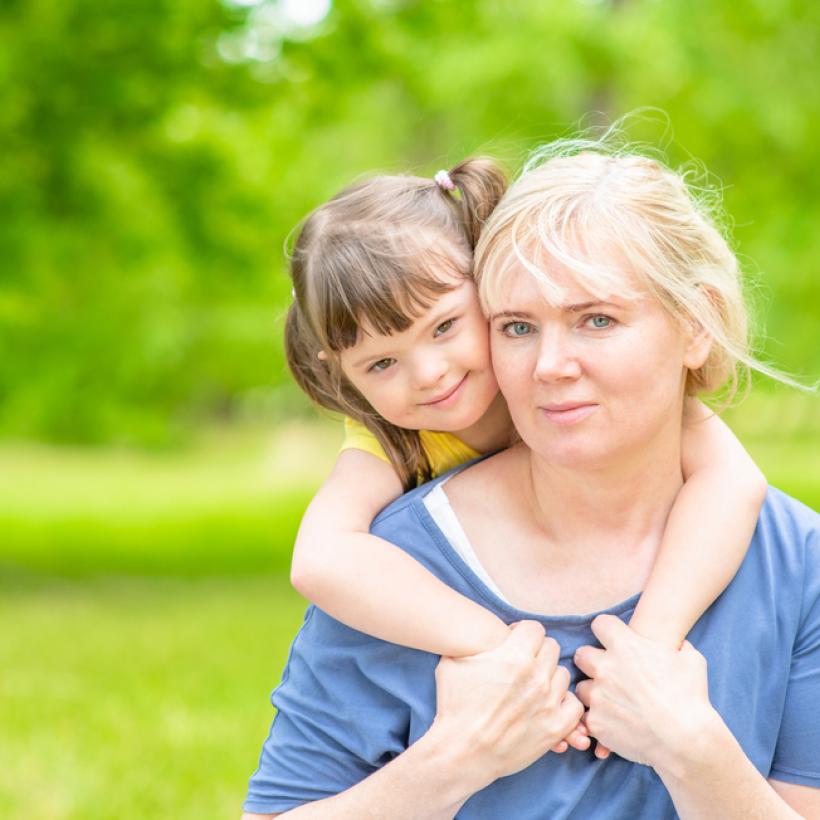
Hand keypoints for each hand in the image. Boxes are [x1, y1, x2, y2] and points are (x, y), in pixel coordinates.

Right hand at [431, 620, 584, 787]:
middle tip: (523, 663)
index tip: (515, 642)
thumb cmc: (454, 706)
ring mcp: (548, 702)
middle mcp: (536, 676)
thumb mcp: (453, 662)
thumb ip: (473, 643)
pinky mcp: (555, 727)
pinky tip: (547, 704)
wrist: (461, 751)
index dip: (522, 633)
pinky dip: (563, 702)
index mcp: (514, 656)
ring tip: (533, 686)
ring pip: (562, 674)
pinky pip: (574, 704)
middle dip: (536, 652)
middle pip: (551, 648)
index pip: (535, 629)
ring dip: (549, 676)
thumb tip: (477, 630)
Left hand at [574, 615, 717, 771]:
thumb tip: (679, 644)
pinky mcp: (596, 721)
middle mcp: (606, 667)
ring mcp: (598, 695)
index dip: (608, 632)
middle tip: (607, 673)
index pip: (601, 624)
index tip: (614, 641)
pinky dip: (598, 719)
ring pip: (582, 687)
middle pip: (582, 654)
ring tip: (611, 702)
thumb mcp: (692, 661)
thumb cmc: (691, 699)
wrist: (686, 741)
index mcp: (626, 647)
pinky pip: (588, 716)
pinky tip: (614, 723)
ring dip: (594, 692)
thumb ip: (679, 647)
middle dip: (592, 662)